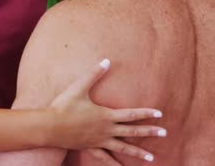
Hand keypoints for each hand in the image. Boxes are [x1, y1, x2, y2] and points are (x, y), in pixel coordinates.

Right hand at [47, 59, 165, 162]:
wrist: (50, 127)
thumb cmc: (64, 105)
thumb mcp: (80, 87)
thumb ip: (94, 74)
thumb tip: (106, 61)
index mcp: (106, 115)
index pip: (131, 114)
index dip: (146, 113)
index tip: (160, 114)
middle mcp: (106, 130)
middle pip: (132, 132)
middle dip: (149, 132)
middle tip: (164, 133)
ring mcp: (99, 141)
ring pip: (123, 148)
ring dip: (138, 152)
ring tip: (151, 158)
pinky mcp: (90, 148)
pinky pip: (105, 158)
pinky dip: (114, 164)